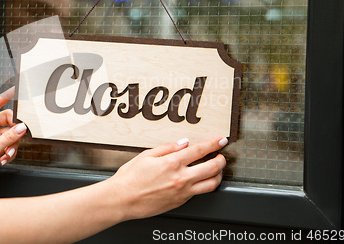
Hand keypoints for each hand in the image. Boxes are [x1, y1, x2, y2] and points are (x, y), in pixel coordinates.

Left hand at [0, 88, 26, 192]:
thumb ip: (8, 138)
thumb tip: (21, 128)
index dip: (5, 97)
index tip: (14, 91)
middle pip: (8, 120)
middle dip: (13, 132)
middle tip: (16, 137)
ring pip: (12, 134)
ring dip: (12, 146)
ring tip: (5, 154)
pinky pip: (11, 144)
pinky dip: (10, 152)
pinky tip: (3, 159)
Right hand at [108, 137, 226, 219]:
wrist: (122, 200)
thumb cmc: (130, 178)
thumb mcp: (146, 155)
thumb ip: (167, 148)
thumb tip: (183, 143)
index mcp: (172, 163)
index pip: (200, 150)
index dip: (214, 144)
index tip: (221, 140)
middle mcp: (181, 178)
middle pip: (212, 168)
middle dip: (221, 160)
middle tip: (221, 155)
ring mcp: (183, 192)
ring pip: (211, 184)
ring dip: (218, 175)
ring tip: (216, 170)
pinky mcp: (180, 202)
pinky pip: (199, 193)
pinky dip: (204, 185)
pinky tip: (200, 180)